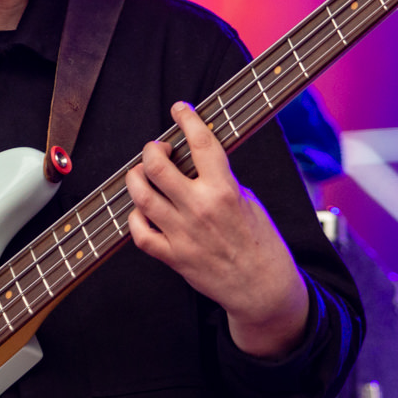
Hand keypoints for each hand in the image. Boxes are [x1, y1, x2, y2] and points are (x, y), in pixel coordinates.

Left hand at [124, 101, 310, 358]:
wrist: (262, 288)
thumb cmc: (260, 243)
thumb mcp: (248, 200)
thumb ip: (220, 180)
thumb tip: (195, 161)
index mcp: (224, 190)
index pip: (201, 142)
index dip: (187, 118)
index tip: (180, 109)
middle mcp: (199, 209)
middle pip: (157, 166)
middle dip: (152, 149)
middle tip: (158, 148)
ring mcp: (182, 234)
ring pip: (140, 196)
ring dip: (136, 178)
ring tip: (143, 174)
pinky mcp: (173, 256)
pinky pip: (139, 232)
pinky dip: (135, 217)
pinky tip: (142, 210)